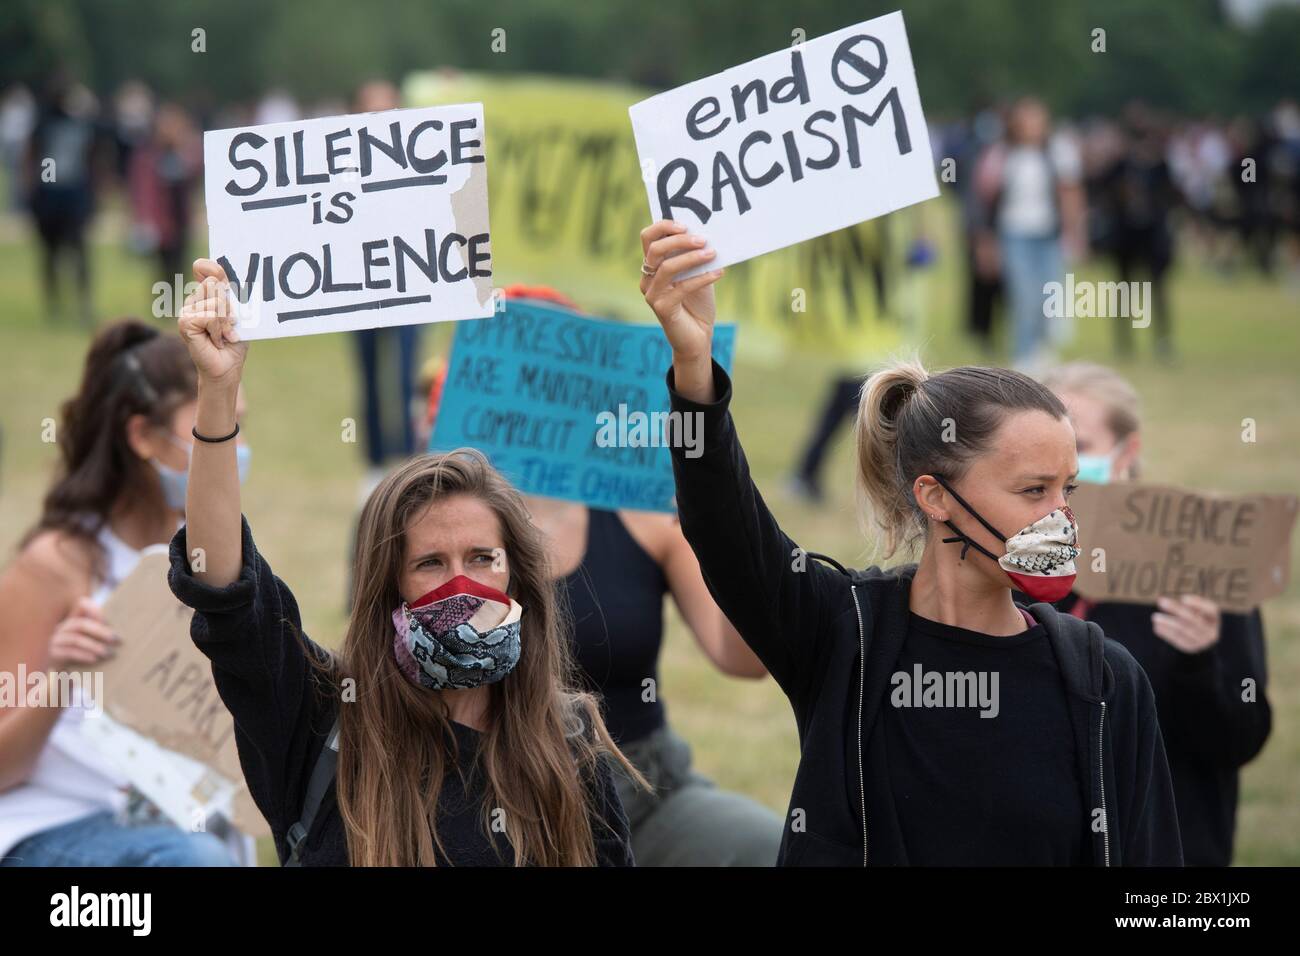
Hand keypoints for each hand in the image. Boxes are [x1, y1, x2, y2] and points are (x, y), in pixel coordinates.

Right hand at [48, 598, 118, 668]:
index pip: (81, 606)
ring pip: (76, 639)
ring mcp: (54, 641)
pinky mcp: (51, 654)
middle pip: (80, 624)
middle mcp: (60, 628)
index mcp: (71, 621)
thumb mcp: (87, 643)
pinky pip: (69, 652)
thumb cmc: (77, 658)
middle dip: (100, 630)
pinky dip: (84, 655)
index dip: (94, 609)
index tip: (108, 620)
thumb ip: (97, 633)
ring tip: (109, 653)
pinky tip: (95, 659)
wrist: (56, 676)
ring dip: (95, 646)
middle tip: (116, 639)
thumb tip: (118, 634)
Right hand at [178, 258, 248, 390]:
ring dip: (226, 321)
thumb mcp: (239, 313)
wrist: (227, 366)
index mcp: (205, 294)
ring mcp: (186, 310)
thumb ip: (233, 295)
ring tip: (224, 334)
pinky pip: (210, 316)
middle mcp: (193, 299)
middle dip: (229, 306)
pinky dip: (219, 329)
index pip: (203, 267)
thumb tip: (226, 278)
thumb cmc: (234, 340)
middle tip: (230, 324)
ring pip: (215, 302)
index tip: (225, 281)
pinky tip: (218, 340)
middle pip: (214, 284)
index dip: (214, 269)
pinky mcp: (184, 322)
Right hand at [639, 221, 723, 363]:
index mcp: (652, 267)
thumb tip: (707, 235)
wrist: (698, 337)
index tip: (686, 225)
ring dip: (691, 258)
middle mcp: (647, 279)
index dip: (663, 227)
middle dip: (679, 241)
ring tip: (712, 253)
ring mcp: (652, 295)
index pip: (648, 238)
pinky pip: (682, 287)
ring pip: (666, 267)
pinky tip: (719, 273)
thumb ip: (695, 257)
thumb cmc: (697, 304)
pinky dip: (702, 277)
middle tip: (702, 239)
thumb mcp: (696, 274)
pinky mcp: (662, 309)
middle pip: (655, 249)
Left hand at [1152, 594, 1220, 654]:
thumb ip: (1190, 606)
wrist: (1199, 641)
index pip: (1210, 609)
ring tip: (1155, 617)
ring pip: (1183, 630)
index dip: (1198, 603)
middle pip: (1193, 619)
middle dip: (1176, 609)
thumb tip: (1176, 602)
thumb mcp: (1197, 611)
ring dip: (1168, 622)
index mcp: (1214, 618)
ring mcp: (1201, 641)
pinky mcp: (1190, 648)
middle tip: (1161, 601)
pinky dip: (1166, 633)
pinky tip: (1156, 627)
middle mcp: (1210, 630)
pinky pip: (1177, 639)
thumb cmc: (1196, 619)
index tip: (1183, 598)